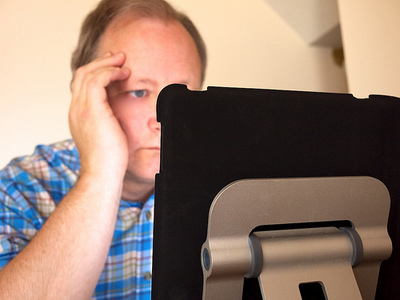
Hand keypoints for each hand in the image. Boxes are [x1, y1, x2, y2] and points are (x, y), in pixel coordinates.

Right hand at [69, 52, 129, 179]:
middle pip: (82, 75)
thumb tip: (120, 116)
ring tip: (124, 63)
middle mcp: (76, 109)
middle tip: (119, 57)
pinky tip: (123, 74)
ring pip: (88, 73)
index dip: (97, 72)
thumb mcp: (107, 136)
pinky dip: (110, 73)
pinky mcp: (92, 110)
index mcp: (78, 115)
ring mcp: (81, 109)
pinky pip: (98, 80)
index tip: (113, 67)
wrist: (102, 174)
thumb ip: (108, 121)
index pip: (82, 86)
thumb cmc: (109, 160)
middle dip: (101, 62)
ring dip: (107, 64)